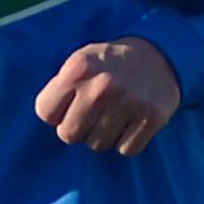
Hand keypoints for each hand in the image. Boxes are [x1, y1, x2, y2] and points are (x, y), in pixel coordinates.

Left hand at [35, 38, 184, 156]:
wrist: (158, 54)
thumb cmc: (108, 64)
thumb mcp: (79, 61)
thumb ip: (61, 88)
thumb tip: (51, 121)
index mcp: (79, 68)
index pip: (46, 112)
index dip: (56, 113)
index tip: (69, 105)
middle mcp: (103, 85)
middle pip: (69, 135)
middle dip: (78, 128)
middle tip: (92, 114)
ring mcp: (130, 102)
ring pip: (97, 145)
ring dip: (103, 135)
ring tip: (113, 115)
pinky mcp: (153, 116)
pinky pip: (126, 149)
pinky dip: (127, 141)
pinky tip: (130, 122)